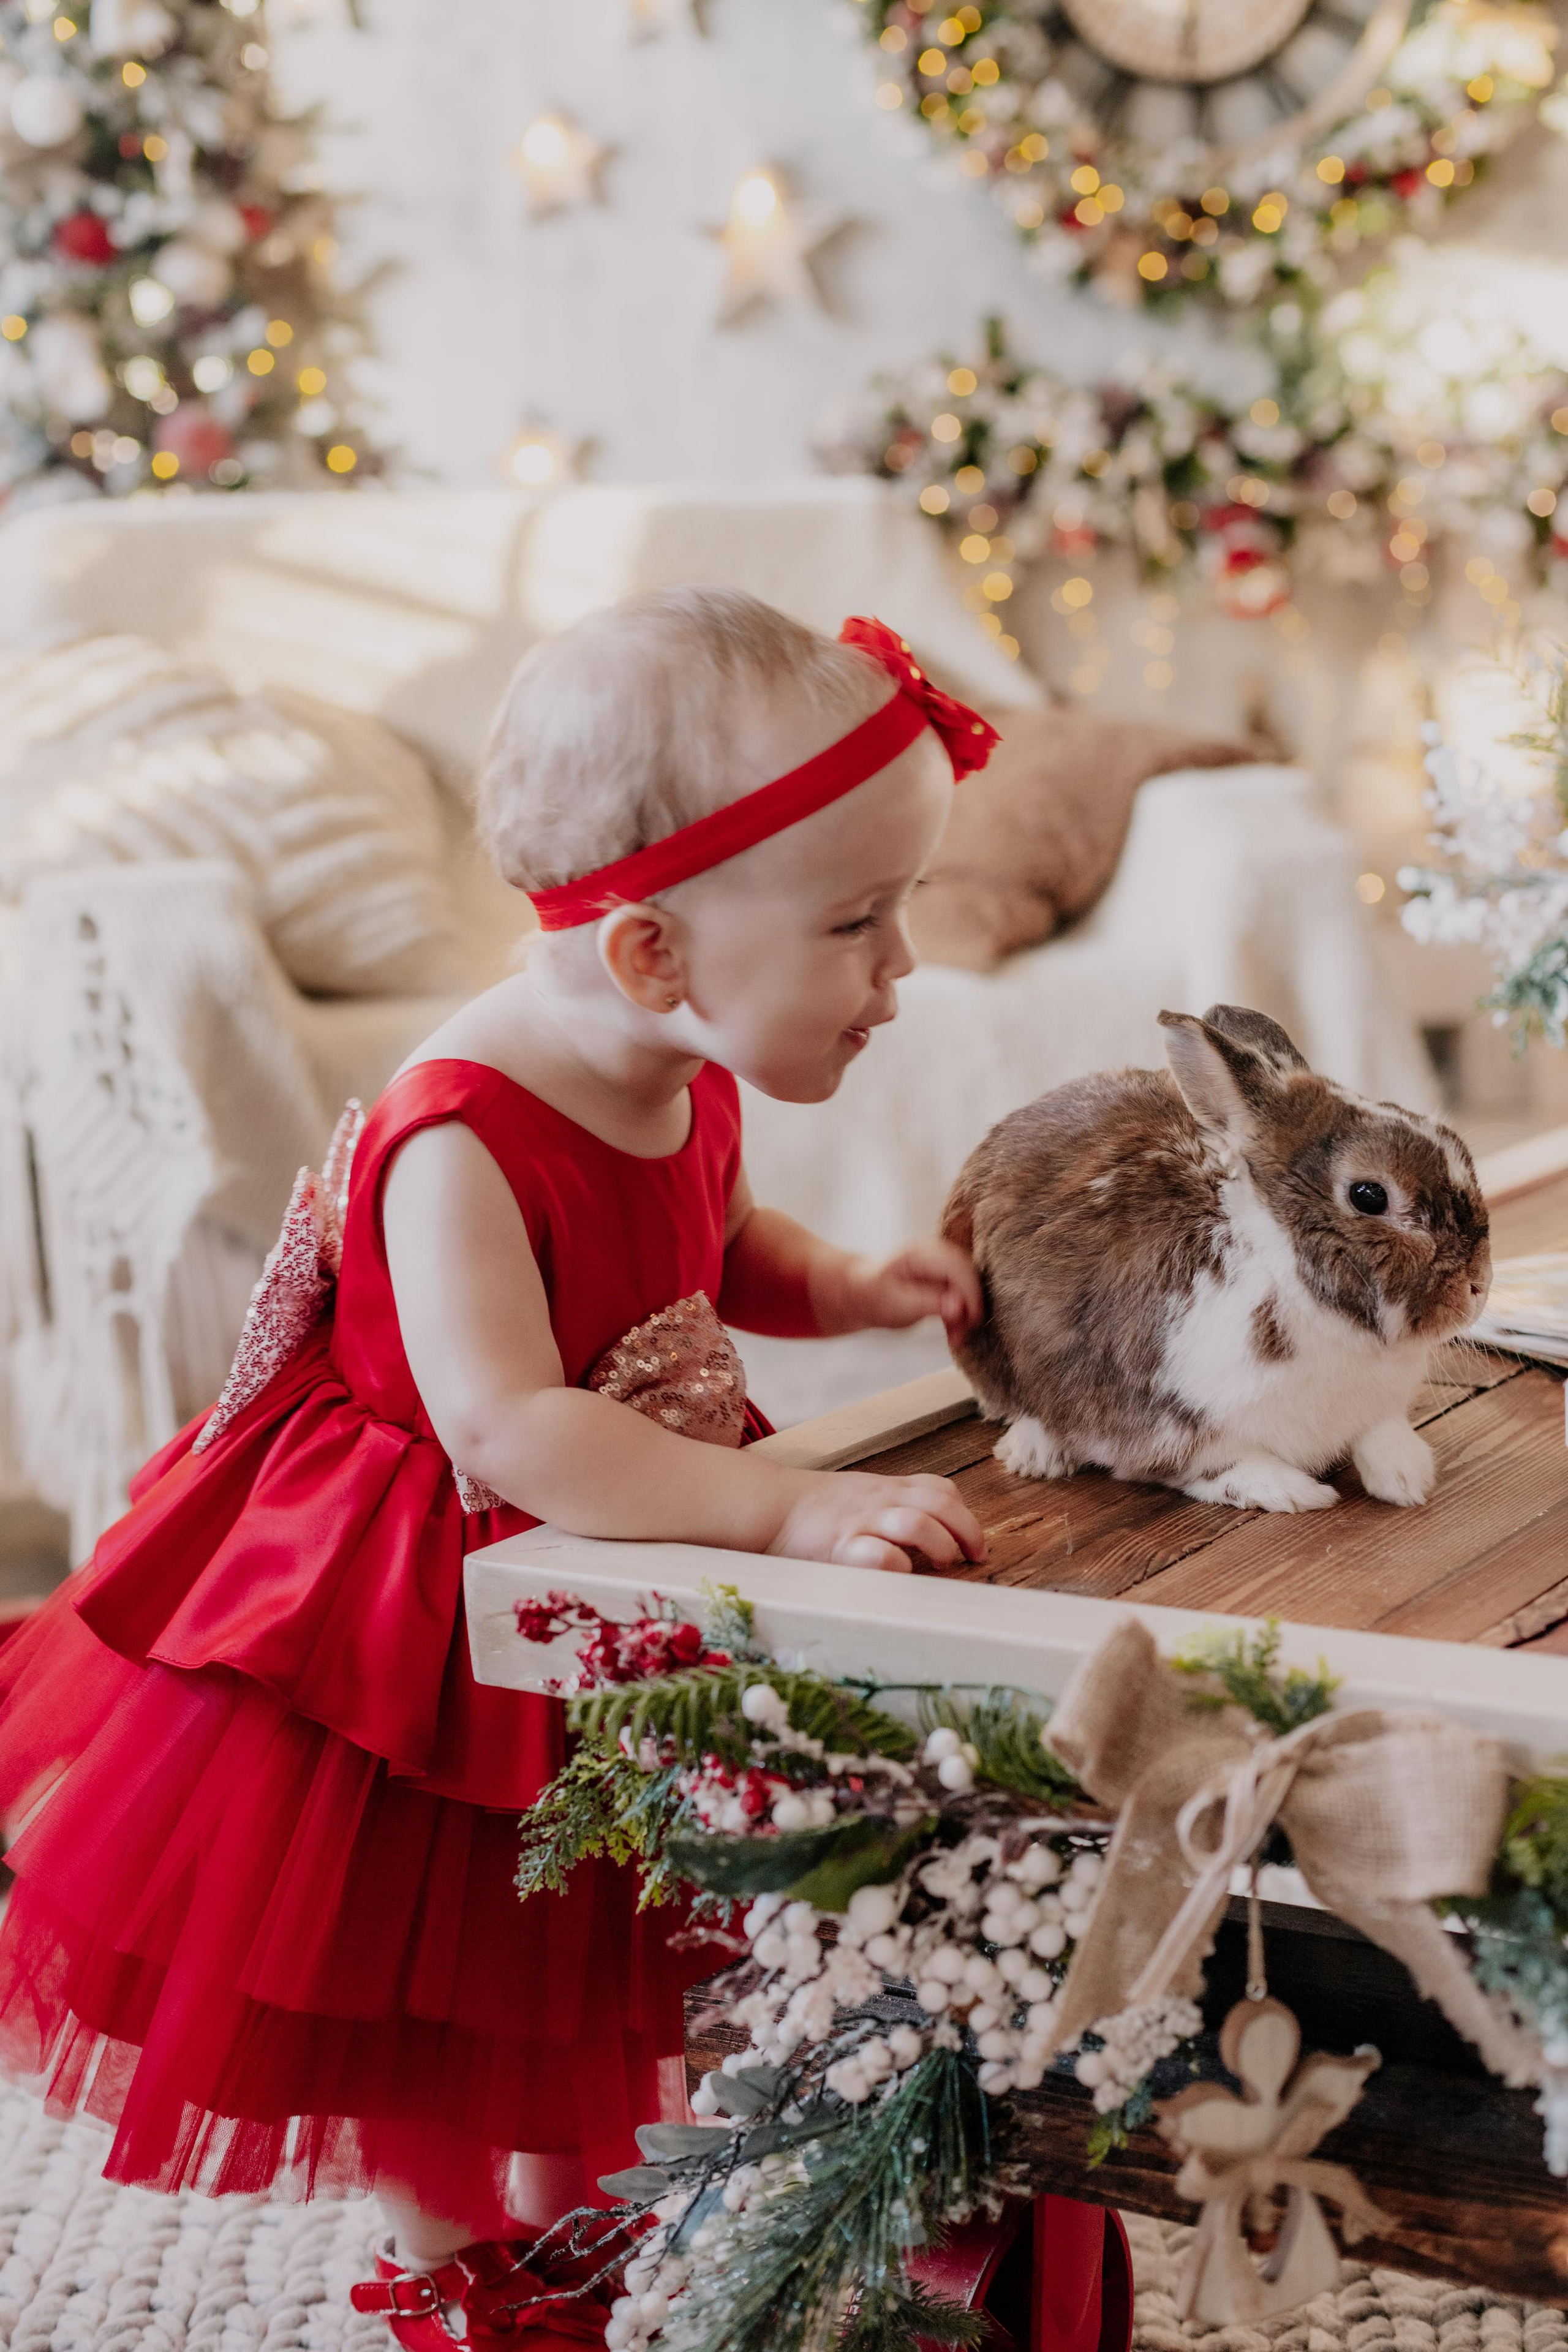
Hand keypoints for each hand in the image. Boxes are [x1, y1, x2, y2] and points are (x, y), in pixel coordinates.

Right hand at [767, 1469, 987, 1575]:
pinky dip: (900, 1566)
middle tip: (974, 1558)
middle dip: (969, 1531)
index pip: (941, 1489)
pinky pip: (882, 1555)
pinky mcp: (842, 1547)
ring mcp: (863, 1522)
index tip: (974, 1543)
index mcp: (888, 1488)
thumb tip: (930, 1533)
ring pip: (920, 1524)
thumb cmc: (815, 1509)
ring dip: (941, 1546)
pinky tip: (901, 1573)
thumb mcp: (861, 1495)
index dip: (965, 1514)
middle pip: (942, 1505)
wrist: (768, 1506)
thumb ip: (891, 1506)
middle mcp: (881, 1500)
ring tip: (942, 1564)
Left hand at [842, 1237, 982, 1343]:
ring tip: (955, 1337)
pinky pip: (963, 1294)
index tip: (970, 1319)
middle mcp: (935, 1252)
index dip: (969, 1293)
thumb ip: (930, 1303)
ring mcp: (941, 1263)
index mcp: (920, 1253)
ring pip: (969, 1286)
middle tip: (962, 1332)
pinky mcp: (945, 1277)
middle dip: (970, 1305)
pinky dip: (961, 1315)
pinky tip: (953, 1332)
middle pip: (968, 1275)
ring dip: (966, 1314)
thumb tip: (959, 1308)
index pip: (957, 1267)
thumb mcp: (899, 1304)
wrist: (866, 1295)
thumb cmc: (876, 1297)